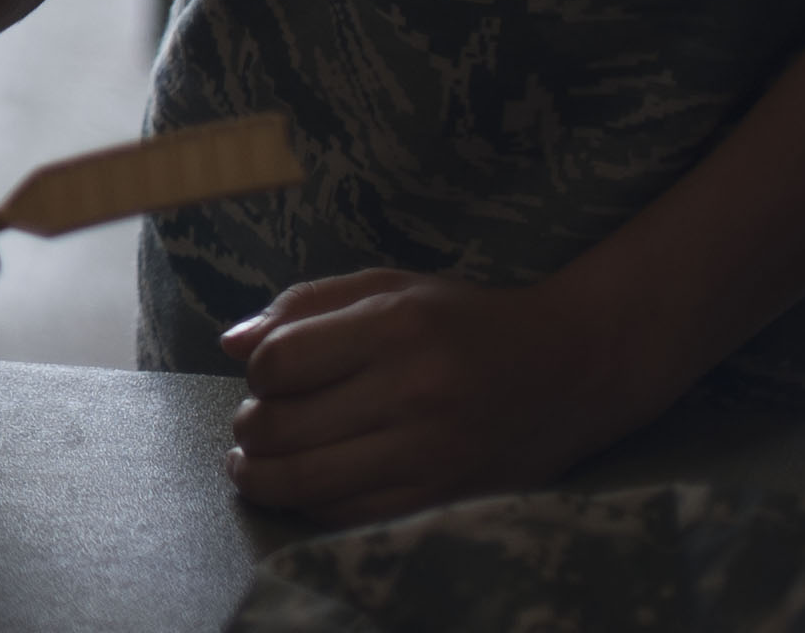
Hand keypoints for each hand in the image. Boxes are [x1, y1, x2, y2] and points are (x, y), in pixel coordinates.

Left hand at [223, 269, 648, 520]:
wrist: (573, 369)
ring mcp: (430, 453)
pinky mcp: (444, 498)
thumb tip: (231, 344)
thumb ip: (305, 306)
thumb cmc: (467, 321)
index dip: (256, 373)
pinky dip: (309, 507)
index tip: (264, 376)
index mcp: (395, 327)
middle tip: (251, 425)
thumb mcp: (390, 287)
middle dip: (249, 429)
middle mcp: (413, 392)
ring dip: (261, 476)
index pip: (280, 362)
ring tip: (253, 464)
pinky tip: (302, 489)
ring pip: (306, 482)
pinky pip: (349, 516)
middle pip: (282, 427)